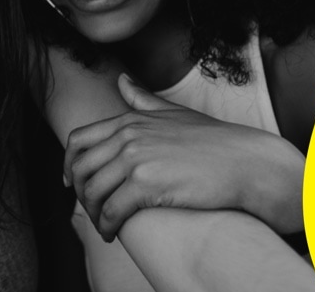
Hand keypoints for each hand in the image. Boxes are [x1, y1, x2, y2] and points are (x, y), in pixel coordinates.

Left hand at [64, 75, 304, 240]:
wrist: (246, 162)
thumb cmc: (215, 141)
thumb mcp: (175, 113)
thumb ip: (144, 100)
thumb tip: (121, 81)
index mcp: (130, 119)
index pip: (79, 139)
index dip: (69, 163)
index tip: (71, 182)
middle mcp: (128, 136)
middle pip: (80, 167)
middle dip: (79, 193)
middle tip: (89, 210)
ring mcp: (135, 158)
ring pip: (93, 192)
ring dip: (92, 214)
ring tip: (102, 226)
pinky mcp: (146, 184)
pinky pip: (111, 210)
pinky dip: (106, 226)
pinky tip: (112, 234)